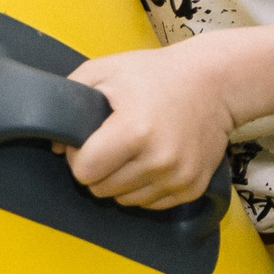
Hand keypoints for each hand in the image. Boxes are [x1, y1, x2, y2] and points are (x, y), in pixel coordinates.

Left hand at [63, 42, 235, 211]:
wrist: (215, 81)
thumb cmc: (156, 73)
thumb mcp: (106, 70)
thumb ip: (70, 99)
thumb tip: (57, 146)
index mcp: (134, 131)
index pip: (85, 171)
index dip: (80, 156)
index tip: (91, 140)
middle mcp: (158, 160)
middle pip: (102, 190)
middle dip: (100, 169)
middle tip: (114, 142)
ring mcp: (178, 177)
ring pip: (125, 201)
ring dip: (122, 181)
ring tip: (136, 149)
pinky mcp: (192, 188)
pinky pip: (151, 204)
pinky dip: (146, 186)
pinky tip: (154, 158)